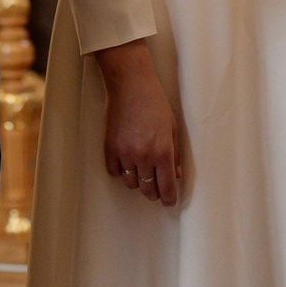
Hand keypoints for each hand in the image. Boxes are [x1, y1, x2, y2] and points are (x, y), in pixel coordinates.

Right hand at [93, 41, 181, 206]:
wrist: (130, 85)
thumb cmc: (155, 103)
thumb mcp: (172, 128)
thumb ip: (175, 154)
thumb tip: (176, 175)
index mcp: (163, 152)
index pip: (167, 187)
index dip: (169, 198)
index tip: (169, 201)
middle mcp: (143, 156)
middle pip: (148, 190)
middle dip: (154, 192)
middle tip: (156, 187)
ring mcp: (125, 153)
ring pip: (130, 183)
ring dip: (137, 180)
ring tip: (141, 169)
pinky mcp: (109, 148)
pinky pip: (114, 172)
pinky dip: (120, 171)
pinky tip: (126, 162)